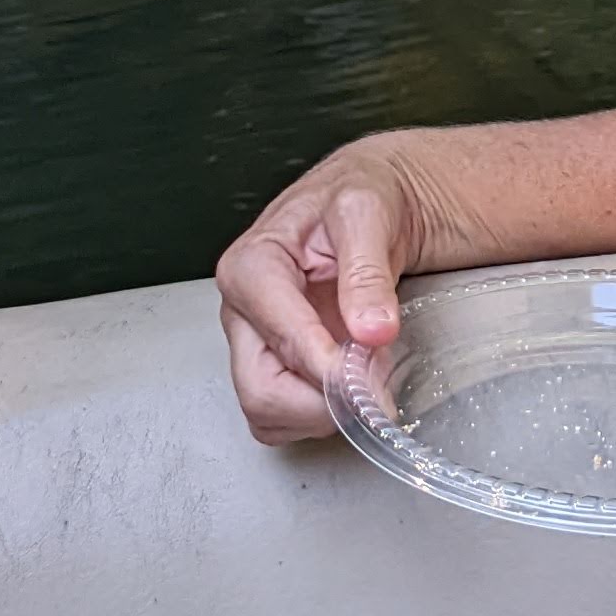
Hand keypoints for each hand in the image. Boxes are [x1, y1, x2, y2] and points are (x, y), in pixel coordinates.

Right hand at [215, 141, 430, 443]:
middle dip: (321, 402)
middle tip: (372, 386)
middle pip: (261, 391)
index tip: (368, 382)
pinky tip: (348, 381)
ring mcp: (253, 341)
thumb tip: (371, 330)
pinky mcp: (271, 363)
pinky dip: (318, 415)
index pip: (281, 338)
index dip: (327, 369)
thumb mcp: (368, 213)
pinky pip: (282, 417)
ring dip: (322, 411)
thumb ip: (367, 272)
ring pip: (268, 412)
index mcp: (252, 265)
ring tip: (365, 372)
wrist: (366, 204)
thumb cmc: (358, 197)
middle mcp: (242, 310)